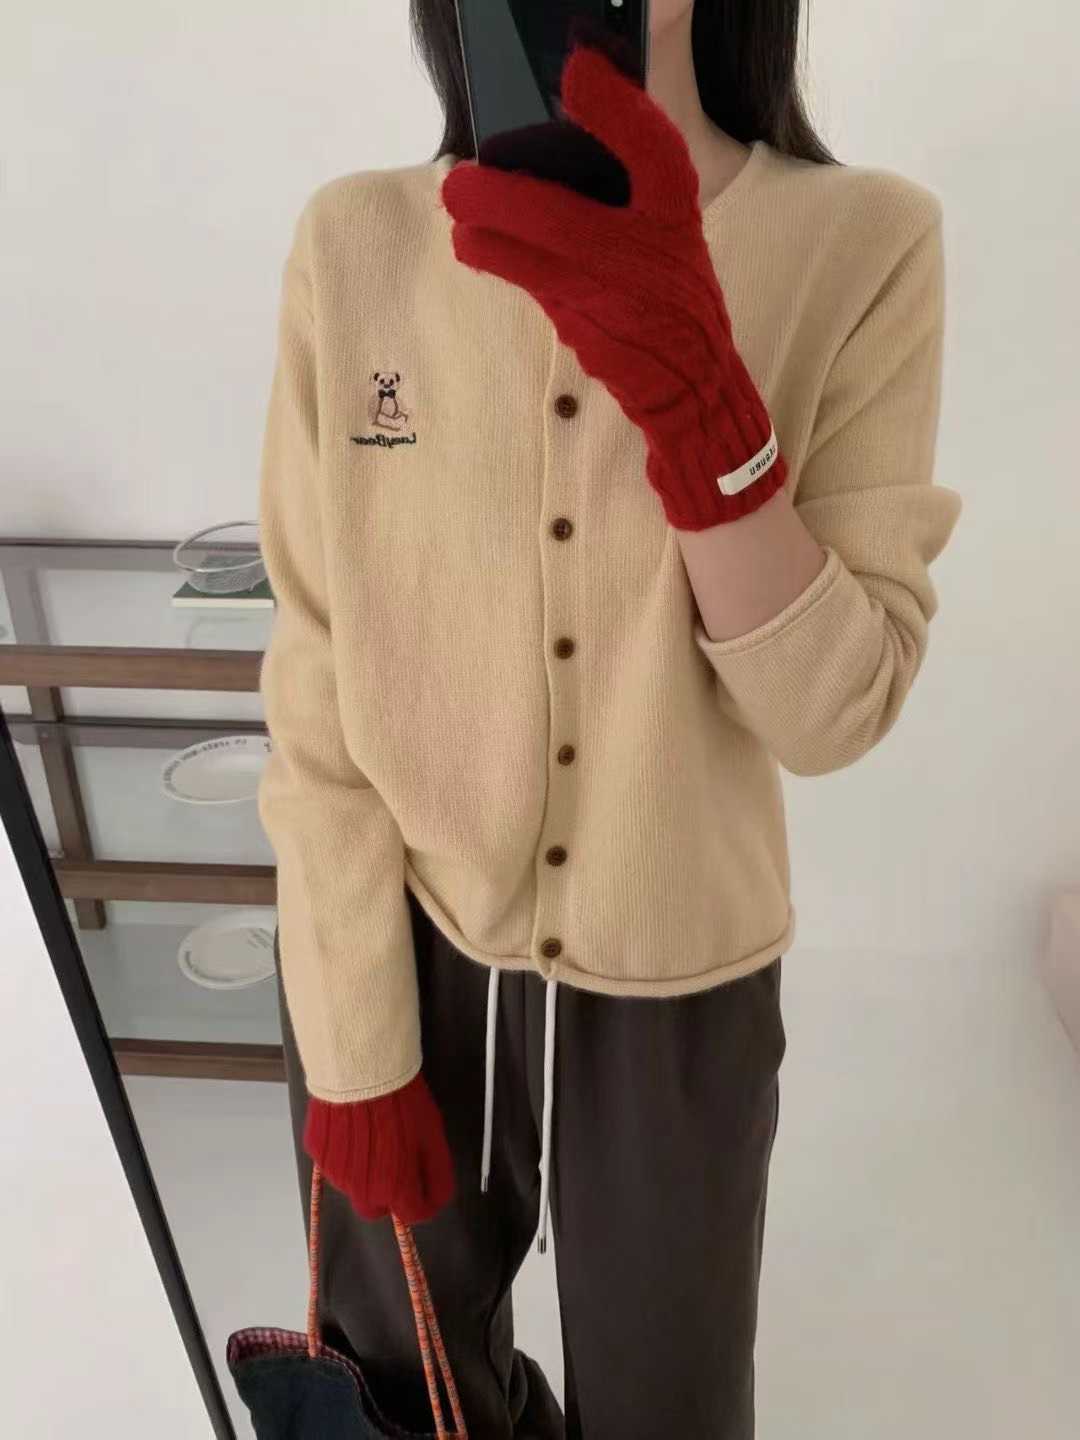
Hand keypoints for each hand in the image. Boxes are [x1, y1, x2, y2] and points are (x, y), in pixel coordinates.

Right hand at [303, 1071, 453, 1224]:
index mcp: (395, 1189)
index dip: (425, 1200)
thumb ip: (437, 1175)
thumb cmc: (403, 1103)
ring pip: (353, 1185)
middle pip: (376, 1208)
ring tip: (372, 1134)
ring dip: (364, 1171)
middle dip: (388, 1195)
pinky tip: (350, 1125)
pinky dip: (343, 1152)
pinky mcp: (316, 1153)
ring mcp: (335, 1173)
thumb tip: (436, 1199)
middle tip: (396, 1162)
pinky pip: (333, 1162)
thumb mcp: (433, 1135)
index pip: (413, 1215)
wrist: (359, 1071)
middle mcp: (362, 1191)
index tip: (426, 1183)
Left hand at [439, 41, 786, 529]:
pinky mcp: (595, 330)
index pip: (655, 148)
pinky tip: (475, 247)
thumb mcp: (665, 233)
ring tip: (457, 222)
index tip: (578, 70)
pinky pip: (538, 289)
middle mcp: (653, 249)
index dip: (617, 109)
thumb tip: (541, 146)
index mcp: (676, 211)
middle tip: (458, 181)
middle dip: (499, 195)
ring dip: (486, 237)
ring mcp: (621, 295)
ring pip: (540, 260)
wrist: (696, 383)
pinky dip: (502, 263)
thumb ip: (621, 189)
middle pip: (563, 213)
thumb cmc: (670, 298)